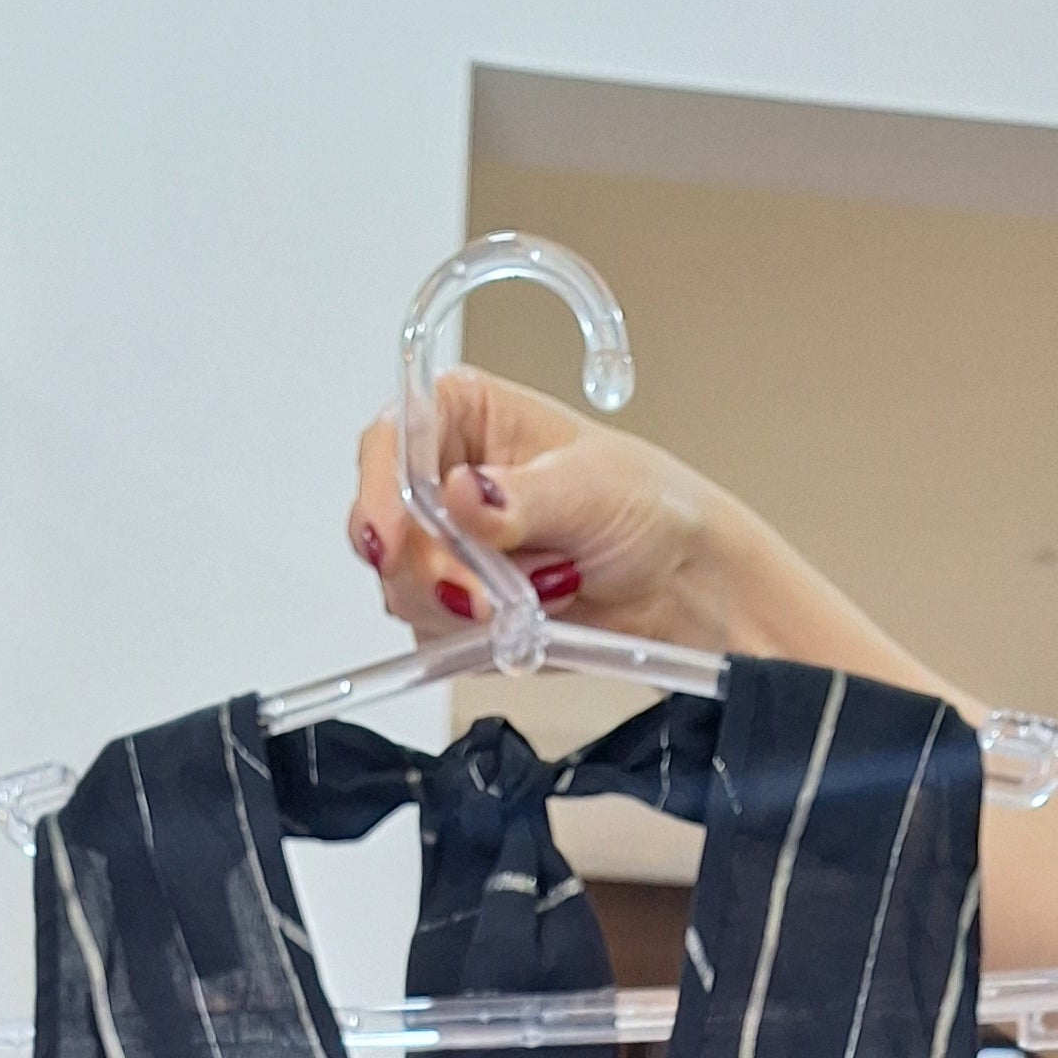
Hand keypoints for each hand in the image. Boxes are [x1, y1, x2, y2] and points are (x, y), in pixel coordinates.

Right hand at [348, 364, 740, 648]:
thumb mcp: (589, 487)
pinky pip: (436, 638)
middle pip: (386, 529)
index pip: (392, 441)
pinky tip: (533, 619)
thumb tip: (463, 495)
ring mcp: (446, 551)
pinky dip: (481, 640)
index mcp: (463, 417)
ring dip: (467, 608)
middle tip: (482, 597)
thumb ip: (521, 498)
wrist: (677, 582)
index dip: (380, 490)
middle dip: (430, 569)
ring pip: (405, 590)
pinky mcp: (456, 614)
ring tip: (544, 590)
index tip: (389, 539)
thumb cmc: (643, 505)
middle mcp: (442, 481)